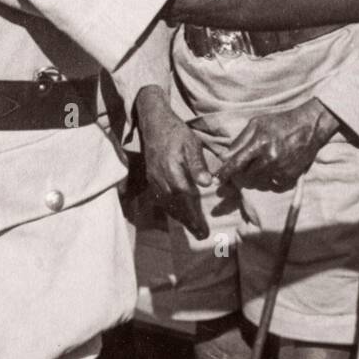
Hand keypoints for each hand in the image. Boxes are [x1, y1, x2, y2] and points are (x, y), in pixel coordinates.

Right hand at [135, 86, 212, 239]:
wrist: (154, 123)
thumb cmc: (176, 132)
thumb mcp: (191, 143)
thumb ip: (198, 163)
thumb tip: (207, 183)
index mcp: (172, 170)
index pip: (184, 198)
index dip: (194, 215)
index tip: (204, 229)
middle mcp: (160, 178)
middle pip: (175, 206)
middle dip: (188, 222)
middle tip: (201, 235)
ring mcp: (153, 179)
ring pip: (167, 204)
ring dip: (180, 218)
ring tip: (193, 228)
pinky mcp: (151, 178)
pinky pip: (160, 198)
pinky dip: (170, 209)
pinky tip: (179, 213)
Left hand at [217, 99, 339, 191]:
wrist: (310, 126)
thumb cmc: (280, 122)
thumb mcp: (257, 123)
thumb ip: (239, 140)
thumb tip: (224, 158)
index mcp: (259, 143)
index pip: (236, 164)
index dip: (224, 174)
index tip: (218, 179)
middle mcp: (270, 158)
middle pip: (246, 176)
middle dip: (241, 174)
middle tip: (244, 168)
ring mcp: (281, 169)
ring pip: (258, 183)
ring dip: (255, 178)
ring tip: (261, 165)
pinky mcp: (290, 176)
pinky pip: (273, 185)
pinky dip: (270, 180)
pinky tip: (273, 168)